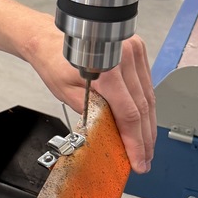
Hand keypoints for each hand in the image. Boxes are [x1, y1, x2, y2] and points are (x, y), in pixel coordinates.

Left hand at [28, 19, 155, 172]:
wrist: (48, 37)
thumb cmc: (53, 60)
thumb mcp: (67, 93)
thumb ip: (93, 115)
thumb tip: (112, 137)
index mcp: (107, 69)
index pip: (129, 114)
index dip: (135, 141)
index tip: (138, 160)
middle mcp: (125, 56)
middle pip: (143, 107)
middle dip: (145, 138)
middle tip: (145, 159)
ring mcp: (134, 50)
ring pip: (149, 96)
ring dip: (149, 124)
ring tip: (146, 146)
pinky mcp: (137, 49)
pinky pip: (147, 83)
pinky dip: (146, 105)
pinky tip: (145, 122)